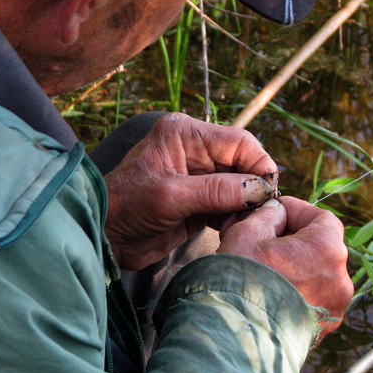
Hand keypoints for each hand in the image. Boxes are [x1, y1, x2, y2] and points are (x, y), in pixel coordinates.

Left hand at [104, 113, 278, 269]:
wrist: (103, 238)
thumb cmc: (126, 208)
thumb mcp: (171, 197)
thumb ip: (216, 191)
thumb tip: (259, 190)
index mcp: (186, 134)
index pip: (239, 141)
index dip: (259, 164)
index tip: (269, 192)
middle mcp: (196, 151)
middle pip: (243, 164)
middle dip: (253, 188)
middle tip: (259, 214)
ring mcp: (199, 177)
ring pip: (240, 187)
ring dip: (246, 206)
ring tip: (243, 224)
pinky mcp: (200, 201)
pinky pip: (230, 205)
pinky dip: (236, 217)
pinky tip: (232, 230)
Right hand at [217, 196, 352, 339]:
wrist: (233, 337)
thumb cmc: (240, 279)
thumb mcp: (247, 232)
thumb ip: (268, 215)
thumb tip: (276, 213)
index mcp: (327, 249)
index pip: (321, 217)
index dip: (296, 211)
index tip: (275, 212)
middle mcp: (340, 279)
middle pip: (320, 247)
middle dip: (291, 239)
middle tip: (262, 238)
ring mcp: (334, 308)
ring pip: (316, 275)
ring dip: (293, 266)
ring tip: (262, 267)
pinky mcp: (322, 329)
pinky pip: (312, 300)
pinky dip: (295, 290)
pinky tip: (268, 290)